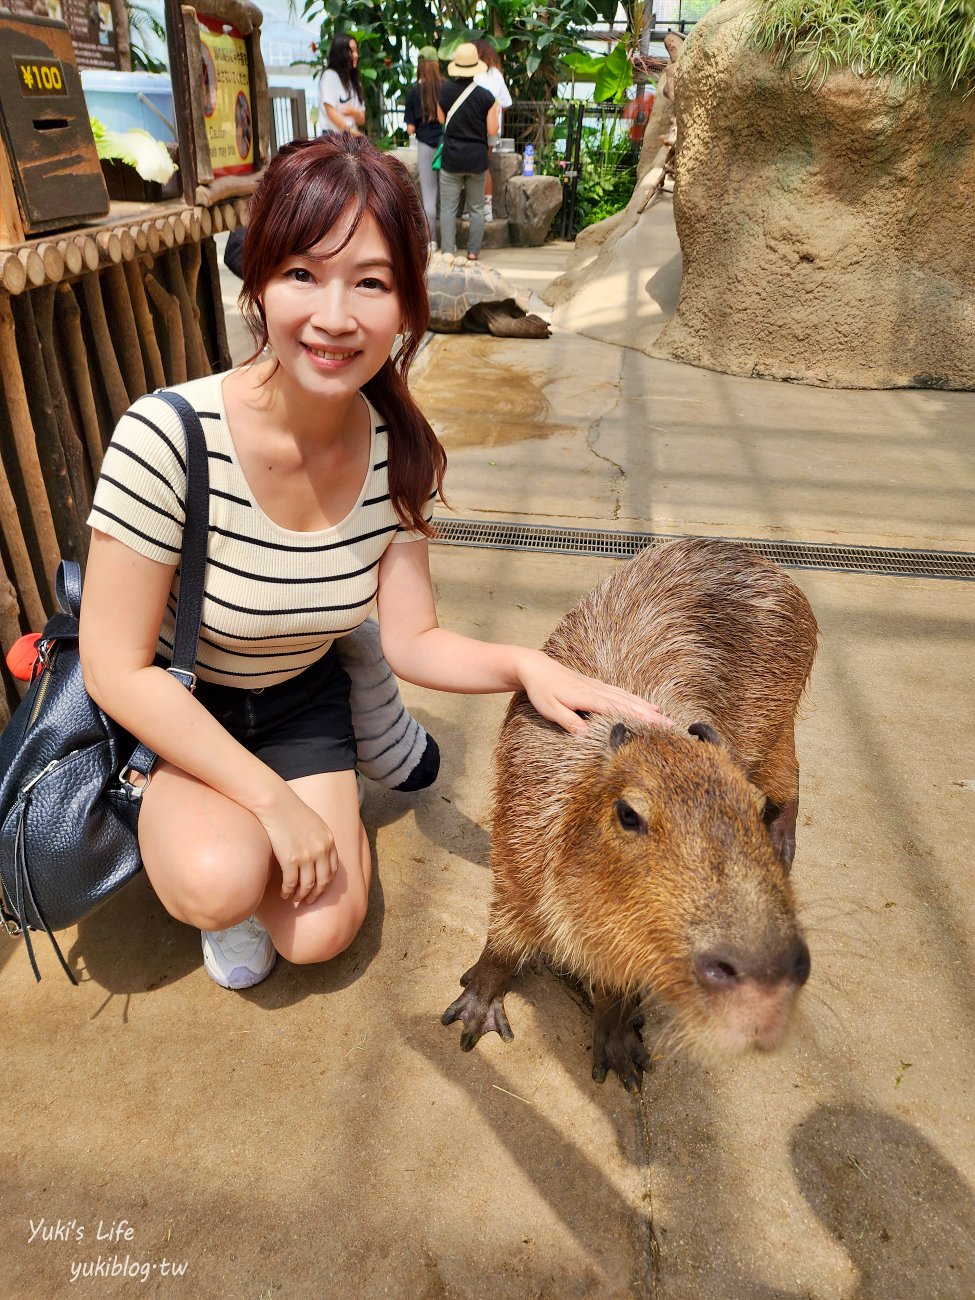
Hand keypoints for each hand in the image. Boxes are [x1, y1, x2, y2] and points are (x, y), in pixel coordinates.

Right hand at [255, 786, 338, 905]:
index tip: (320, 889)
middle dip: (317, 894)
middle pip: (323, 881)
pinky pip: (291, 883)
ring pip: (308, 885)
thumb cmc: (291, 811)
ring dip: (302, 896)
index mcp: (329, 841)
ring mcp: (307, 856)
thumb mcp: (315, 823)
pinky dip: (288, 891)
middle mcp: (321, 850)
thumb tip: (319, 854)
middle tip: (309, 901)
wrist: (276, 804)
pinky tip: (284, 894)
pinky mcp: (290, 859)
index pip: (333, 869)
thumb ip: (320, 839)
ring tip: (296, 900)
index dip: (327, 883)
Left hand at [517, 649, 672, 736]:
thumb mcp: (549, 708)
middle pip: (628, 703)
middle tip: (669, 724)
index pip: (617, 709)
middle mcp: (596, 690)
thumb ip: (568, 721)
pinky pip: (620, 693)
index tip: (655, 724)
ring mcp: (598, 686)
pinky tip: (643, 704)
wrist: (536, 667)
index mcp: (587, 697)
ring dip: (645, 706)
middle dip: (649, 714)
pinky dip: (634, 699)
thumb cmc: (541, 690)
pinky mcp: (596, 685)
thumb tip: (585, 735)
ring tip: (663, 716)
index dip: (637, 717)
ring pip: (626, 697)